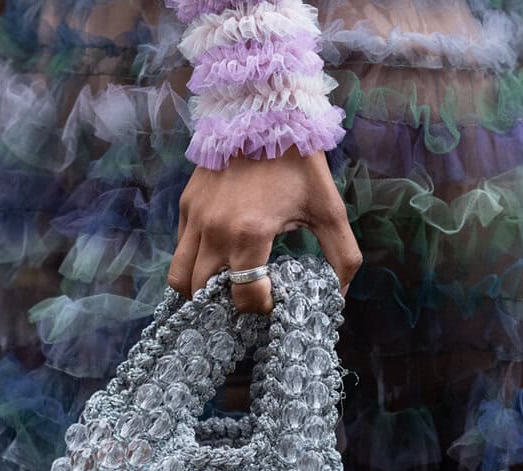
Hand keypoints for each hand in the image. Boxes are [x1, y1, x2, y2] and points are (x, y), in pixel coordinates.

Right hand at [166, 149, 361, 314]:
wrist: (264, 111)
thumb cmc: (300, 162)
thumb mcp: (330, 211)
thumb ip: (343, 258)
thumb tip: (337, 296)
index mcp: (249, 235)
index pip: (244, 297)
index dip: (261, 308)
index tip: (274, 299)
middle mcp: (214, 230)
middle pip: (204, 294)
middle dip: (226, 304)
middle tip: (249, 298)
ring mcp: (195, 217)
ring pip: (180, 277)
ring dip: (200, 290)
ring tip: (225, 287)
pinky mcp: (186, 205)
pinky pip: (179, 249)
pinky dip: (193, 264)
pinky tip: (218, 260)